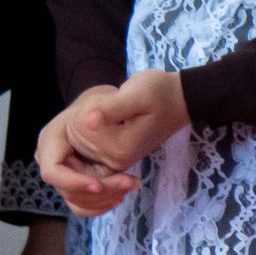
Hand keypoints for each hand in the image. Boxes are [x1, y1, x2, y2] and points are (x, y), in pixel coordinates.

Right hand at [39, 91, 136, 218]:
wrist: (108, 108)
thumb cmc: (106, 101)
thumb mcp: (106, 99)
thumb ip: (104, 108)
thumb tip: (91, 119)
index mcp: (51, 140)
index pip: (53, 172)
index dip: (74, 182)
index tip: (100, 184)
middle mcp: (51, 159)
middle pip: (69, 190)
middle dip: (101, 191)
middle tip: (130, 183)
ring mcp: (62, 173)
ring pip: (77, 201)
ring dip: (104, 200)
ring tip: (131, 185)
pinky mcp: (74, 183)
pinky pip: (82, 204)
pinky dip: (102, 204)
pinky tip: (122, 193)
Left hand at [73, 70, 190, 177]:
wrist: (178, 102)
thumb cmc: (160, 93)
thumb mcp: (138, 93)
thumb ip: (112, 108)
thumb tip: (87, 120)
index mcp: (120, 148)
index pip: (80, 125)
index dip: (92, 105)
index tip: (114, 98)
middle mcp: (114, 161)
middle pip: (77, 134)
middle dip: (89, 114)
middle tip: (117, 103)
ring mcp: (113, 161)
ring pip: (78, 138)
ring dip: (91, 120)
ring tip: (117, 111)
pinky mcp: (112, 157)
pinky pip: (85, 142)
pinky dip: (92, 129)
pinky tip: (112, 120)